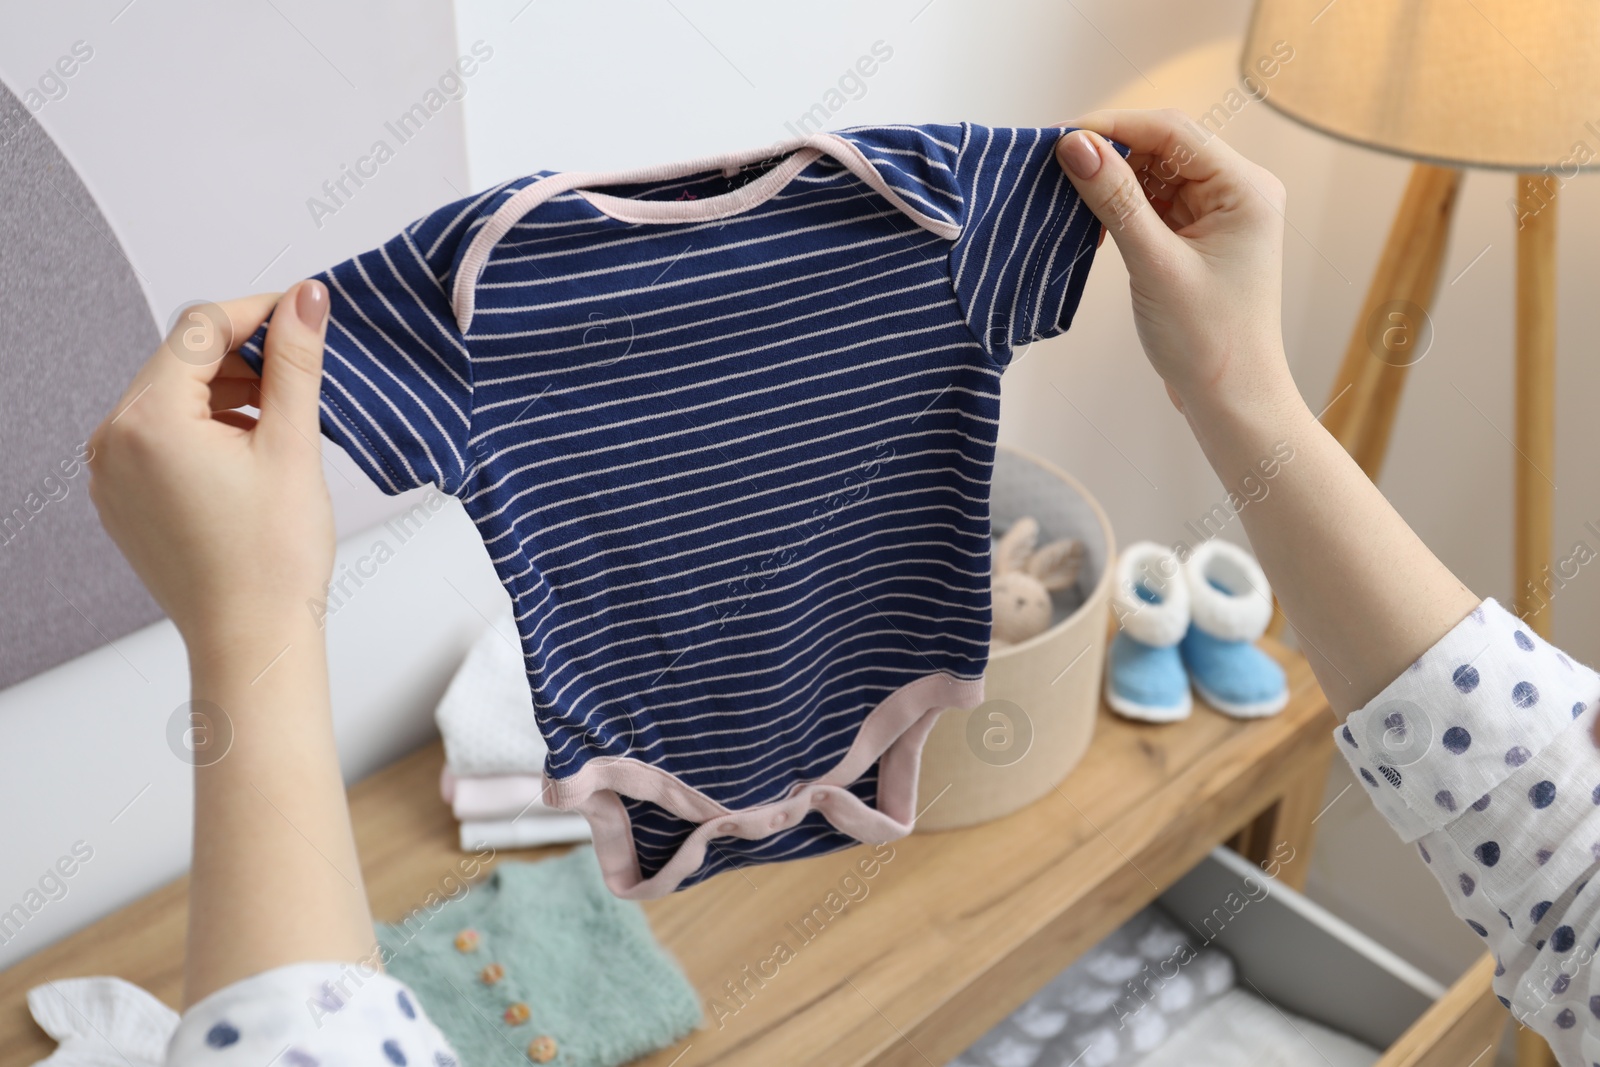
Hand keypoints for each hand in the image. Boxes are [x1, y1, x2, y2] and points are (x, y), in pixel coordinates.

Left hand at [88, 281, 332, 661]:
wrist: (252, 639)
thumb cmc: (273, 560)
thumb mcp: (293, 445)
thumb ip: (295, 363)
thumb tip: (305, 299)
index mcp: (148, 422)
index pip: (200, 328)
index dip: (258, 311)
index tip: (304, 312)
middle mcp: (112, 442)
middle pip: (180, 360)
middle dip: (243, 354)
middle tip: (303, 366)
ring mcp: (110, 473)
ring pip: (170, 398)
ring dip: (226, 391)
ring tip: (282, 416)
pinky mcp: (121, 498)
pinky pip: (159, 437)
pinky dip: (204, 427)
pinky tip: (251, 447)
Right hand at [1055, 109, 1296, 420]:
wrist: (1231, 400)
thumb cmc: (1206, 340)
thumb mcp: (1154, 264)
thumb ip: (1115, 199)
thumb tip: (1074, 145)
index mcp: (1245, 188)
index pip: (1172, 132)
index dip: (1113, 127)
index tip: (1058, 139)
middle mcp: (1239, 191)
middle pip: (1163, 148)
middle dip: (1109, 154)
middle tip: (1053, 169)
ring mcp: (1220, 214)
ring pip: (1155, 175)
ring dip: (1112, 183)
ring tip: (1067, 201)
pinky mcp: (1200, 238)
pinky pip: (1155, 204)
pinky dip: (1122, 209)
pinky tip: (1092, 224)